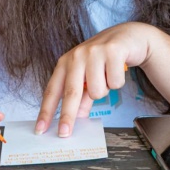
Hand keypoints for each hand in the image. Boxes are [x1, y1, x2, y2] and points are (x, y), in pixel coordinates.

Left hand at [35, 22, 152, 137]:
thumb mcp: (88, 76)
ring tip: (107, 76)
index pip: (53, 90)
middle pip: (71, 93)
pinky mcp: (112, 51)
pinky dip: (118, 82)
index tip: (40, 129)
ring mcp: (94, 52)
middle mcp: (77, 56)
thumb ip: (82, 97)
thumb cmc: (104, 58)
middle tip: (64, 133)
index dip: (46, 111)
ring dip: (105, 90)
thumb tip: (76, 118)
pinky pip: (115, 83)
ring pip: (97, 91)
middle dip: (67, 116)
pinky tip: (118, 69)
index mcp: (66, 62)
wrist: (128, 36)